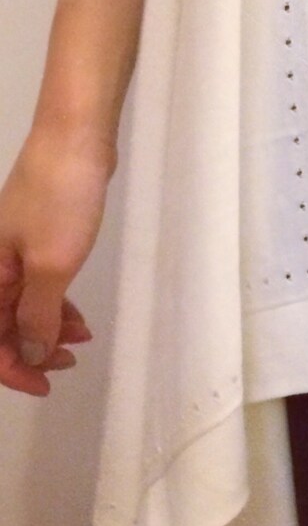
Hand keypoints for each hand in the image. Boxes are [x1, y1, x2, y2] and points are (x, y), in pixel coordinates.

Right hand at [0, 129, 110, 395]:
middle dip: (31, 351)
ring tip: (82, 338)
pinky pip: (36, 285)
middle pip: (0, 326)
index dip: (13, 369)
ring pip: (20, 306)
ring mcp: (11, 250)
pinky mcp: (34, 237)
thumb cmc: (60, 200)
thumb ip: (37, 315)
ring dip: (47, 328)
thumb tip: (30, 354)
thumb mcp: (50, 266)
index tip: (46, 385)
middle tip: (68, 364)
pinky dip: (54, 304)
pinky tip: (77, 314)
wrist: (75, 139)